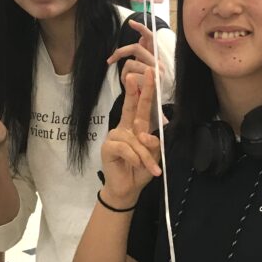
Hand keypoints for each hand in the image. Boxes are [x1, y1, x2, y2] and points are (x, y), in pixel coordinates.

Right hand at [99, 69, 161, 207]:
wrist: (127, 189)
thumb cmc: (140, 170)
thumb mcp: (153, 156)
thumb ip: (153, 143)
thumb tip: (147, 136)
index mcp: (135, 126)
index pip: (140, 106)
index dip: (145, 90)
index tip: (150, 73)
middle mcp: (124, 127)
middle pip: (132, 107)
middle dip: (139, 90)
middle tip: (143, 74)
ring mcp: (115, 135)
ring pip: (136, 139)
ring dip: (146, 156)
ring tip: (150, 168)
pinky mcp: (108, 146)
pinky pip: (126, 148)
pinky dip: (135, 158)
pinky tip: (137, 165)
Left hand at [107, 19, 165, 90]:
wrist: (152, 110)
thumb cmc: (145, 90)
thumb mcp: (143, 71)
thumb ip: (142, 56)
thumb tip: (141, 38)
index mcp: (156, 59)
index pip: (151, 38)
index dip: (141, 29)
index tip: (130, 22)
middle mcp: (159, 63)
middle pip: (136, 48)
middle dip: (120, 52)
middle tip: (110, 60)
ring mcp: (156, 71)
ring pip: (130, 63)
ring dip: (124, 74)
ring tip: (128, 84)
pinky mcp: (152, 81)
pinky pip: (130, 75)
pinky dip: (126, 82)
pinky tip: (132, 90)